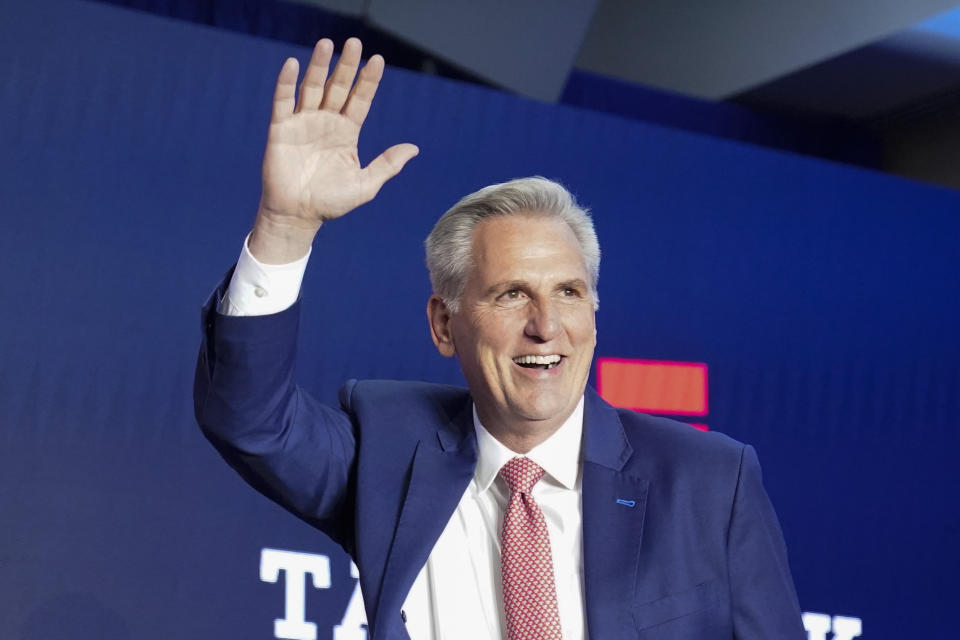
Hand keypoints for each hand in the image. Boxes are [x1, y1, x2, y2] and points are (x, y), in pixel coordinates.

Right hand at [250, 38, 418, 262]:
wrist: (298, 216)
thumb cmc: (331, 203)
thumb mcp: (365, 185)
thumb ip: (387, 165)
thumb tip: (414, 148)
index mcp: (347, 133)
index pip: (360, 100)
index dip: (368, 80)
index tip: (377, 59)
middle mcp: (326, 122)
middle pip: (338, 88)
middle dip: (346, 66)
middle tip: (354, 42)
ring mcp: (303, 123)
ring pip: (312, 88)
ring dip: (319, 66)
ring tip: (327, 44)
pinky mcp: (281, 130)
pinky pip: (283, 102)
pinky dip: (286, 83)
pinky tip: (293, 64)